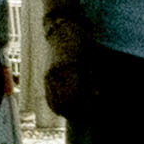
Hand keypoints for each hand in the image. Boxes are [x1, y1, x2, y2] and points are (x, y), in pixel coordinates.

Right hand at [36, 3, 90, 122]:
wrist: (62, 29)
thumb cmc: (81, 41)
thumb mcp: (92, 57)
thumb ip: (93, 78)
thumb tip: (96, 96)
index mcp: (70, 69)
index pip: (76, 98)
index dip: (87, 109)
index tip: (96, 111)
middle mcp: (57, 74)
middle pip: (66, 105)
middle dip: (79, 114)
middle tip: (91, 115)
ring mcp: (49, 77)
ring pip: (57, 105)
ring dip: (69, 112)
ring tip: (82, 113)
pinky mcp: (46, 78)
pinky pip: (50, 100)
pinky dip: (59, 108)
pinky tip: (68, 109)